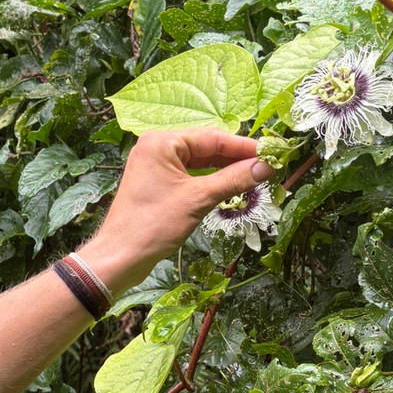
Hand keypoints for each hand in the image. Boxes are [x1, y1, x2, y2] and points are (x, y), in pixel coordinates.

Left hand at [76, 129, 272, 293]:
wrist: (121, 256)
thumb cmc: (153, 225)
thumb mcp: (198, 199)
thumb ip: (233, 180)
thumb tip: (266, 167)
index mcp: (162, 141)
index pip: (212, 137)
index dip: (244, 146)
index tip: (271, 151)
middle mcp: (157, 147)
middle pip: (206, 147)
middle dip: (236, 158)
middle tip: (267, 166)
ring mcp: (156, 166)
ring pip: (200, 162)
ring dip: (226, 170)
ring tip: (255, 176)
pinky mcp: (158, 184)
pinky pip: (191, 176)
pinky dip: (211, 181)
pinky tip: (231, 186)